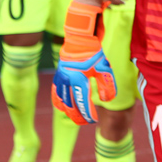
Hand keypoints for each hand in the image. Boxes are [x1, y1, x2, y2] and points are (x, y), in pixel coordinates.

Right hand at [51, 1, 116, 123]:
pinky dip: (59, 103)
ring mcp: (60, 79)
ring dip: (68, 111)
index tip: (93, 120)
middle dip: (77, 116)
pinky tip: (64, 108)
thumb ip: (107, 85)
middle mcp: (66, 81)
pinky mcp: (57, 77)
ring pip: (60, 102)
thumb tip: (106, 100)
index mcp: (78, 79)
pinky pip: (54, 94)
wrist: (80, 39)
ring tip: (77, 116)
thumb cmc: (94, 53)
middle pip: (70, 106)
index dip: (88, 114)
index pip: (82, 102)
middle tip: (86, 122)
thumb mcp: (104, 68)